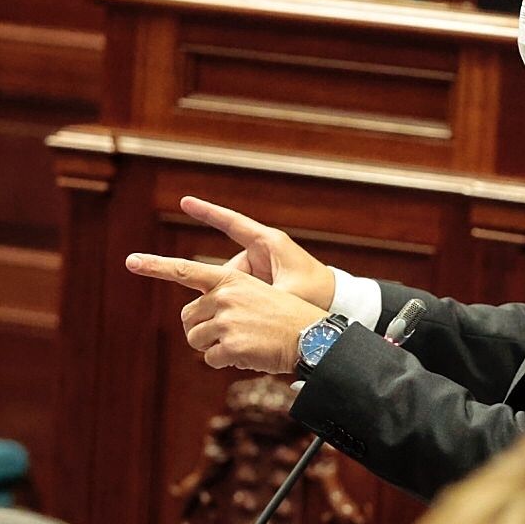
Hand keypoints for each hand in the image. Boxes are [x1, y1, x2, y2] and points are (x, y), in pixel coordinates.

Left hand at [123, 254, 325, 373]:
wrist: (311, 336)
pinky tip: (248, 354)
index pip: (186, 270)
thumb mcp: (255, 293)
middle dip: (201, 330)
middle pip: (188, 318)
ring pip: (196, 341)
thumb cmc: (284, 317)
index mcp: (230, 279)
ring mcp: (227, 321)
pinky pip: (211, 360)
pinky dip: (226, 362)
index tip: (131, 261)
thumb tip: (194, 322)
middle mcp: (224, 296)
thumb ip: (224, 298)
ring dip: (212, 348)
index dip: (155, 266)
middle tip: (226, 335)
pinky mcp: (231, 345)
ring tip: (241, 343)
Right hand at [180, 197, 335, 308]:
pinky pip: (243, 291)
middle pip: (227, 269)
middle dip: (224, 291)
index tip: (185, 202)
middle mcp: (263, 252)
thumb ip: (259, 296)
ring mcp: (263, 267)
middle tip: (229, 309)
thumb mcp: (288, 294)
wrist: (339, 302)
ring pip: (232, 284)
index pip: (232, 224)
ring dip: (235, 302)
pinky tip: (248, 321)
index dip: (207, 213)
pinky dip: (241, 305)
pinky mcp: (264, 282)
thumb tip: (226, 304)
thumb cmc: (318, 294)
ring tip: (252, 317)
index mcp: (269, 244)